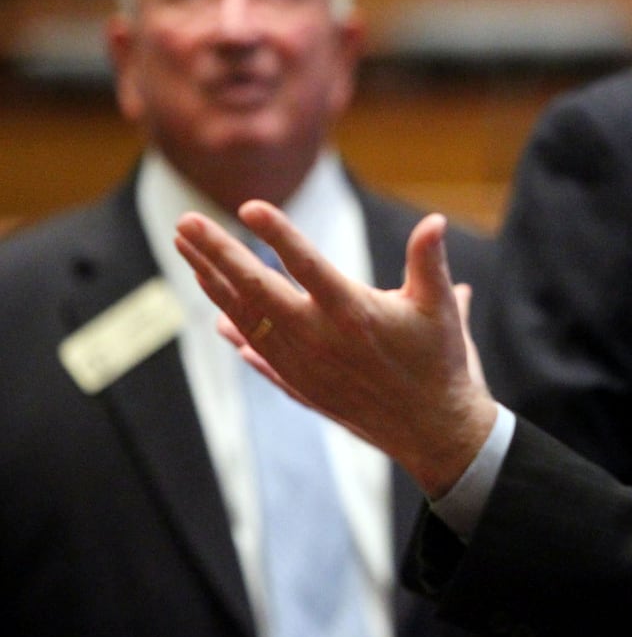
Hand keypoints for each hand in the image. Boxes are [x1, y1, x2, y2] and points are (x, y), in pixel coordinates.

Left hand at [174, 199, 495, 497]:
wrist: (432, 430)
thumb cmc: (439, 361)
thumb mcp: (441, 307)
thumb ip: (429, 260)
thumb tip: (435, 220)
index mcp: (354, 313)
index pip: (306, 265)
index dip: (278, 235)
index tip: (248, 206)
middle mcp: (319, 338)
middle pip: (256, 290)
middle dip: (217, 253)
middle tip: (186, 222)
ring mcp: (303, 365)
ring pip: (247, 319)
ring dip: (214, 284)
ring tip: (187, 251)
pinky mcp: (301, 385)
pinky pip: (257, 353)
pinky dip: (235, 331)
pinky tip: (216, 317)